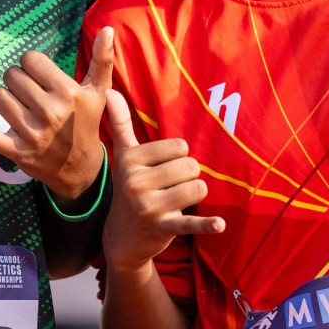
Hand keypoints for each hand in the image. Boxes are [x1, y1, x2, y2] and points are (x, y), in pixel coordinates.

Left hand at [0, 26, 115, 200]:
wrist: (80, 169)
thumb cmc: (86, 123)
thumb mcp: (99, 92)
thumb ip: (102, 59)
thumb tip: (108, 29)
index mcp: (67, 93)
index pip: (30, 60)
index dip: (33, 66)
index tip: (42, 79)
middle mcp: (49, 112)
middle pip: (11, 75)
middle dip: (19, 82)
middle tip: (33, 96)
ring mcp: (30, 133)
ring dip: (5, 99)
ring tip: (22, 109)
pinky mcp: (15, 150)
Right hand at [102, 89, 222, 275]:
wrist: (122, 237)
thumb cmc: (129, 188)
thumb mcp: (123, 156)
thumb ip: (119, 123)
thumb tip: (110, 91)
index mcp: (129, 160)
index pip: (180, 147)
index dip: (178, 158)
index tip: (162, 170)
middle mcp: (135, 182)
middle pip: (191, 166)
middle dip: (188, 176)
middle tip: (171, 188)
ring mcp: (148, 206)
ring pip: (198, 188)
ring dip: (194, 195)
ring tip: (176, 201)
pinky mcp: (163, 228)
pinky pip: (191, 223)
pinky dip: (207, 225)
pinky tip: (219, 224)